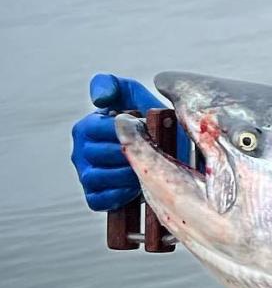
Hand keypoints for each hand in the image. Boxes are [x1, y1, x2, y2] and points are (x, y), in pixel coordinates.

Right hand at [70, 73, 162, 210]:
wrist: (173, 156)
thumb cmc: (156, 125)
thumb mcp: (140, 99)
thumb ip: (117, 87)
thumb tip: (99, 99)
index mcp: (87, 127)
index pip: (97, 128)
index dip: (124, 130)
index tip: (144, 128)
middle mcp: (80, 151)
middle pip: (99, 154)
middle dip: (129, 152)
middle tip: (151, 151)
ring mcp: (86, 175)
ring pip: (98, 177)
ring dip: (126, 174)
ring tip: (147, 169)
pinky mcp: (94, 197)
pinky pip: (99, 200)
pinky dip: (119, 195)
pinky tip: (136, 188)